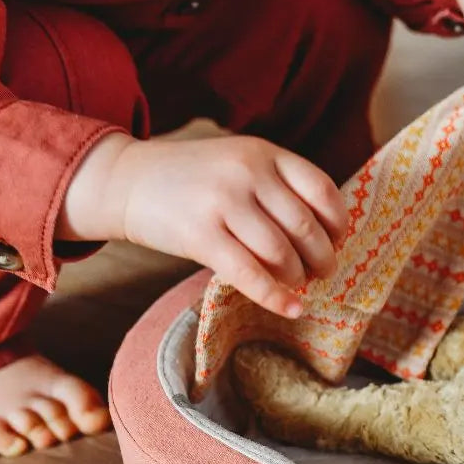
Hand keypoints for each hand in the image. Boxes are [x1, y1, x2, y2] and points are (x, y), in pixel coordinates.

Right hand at [60, 133, 346, 317]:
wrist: (126, 181)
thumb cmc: (195, 180)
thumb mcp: (240, 162)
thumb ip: (279, 186)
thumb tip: (328, 236)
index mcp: (264, 153)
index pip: (322, 190)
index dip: (337, 224)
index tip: (336, 241)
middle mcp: (247, 173)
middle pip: (306, 228)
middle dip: (322, 258)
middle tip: (321, 272)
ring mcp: (223, 202)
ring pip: (282, 254)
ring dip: (298, 277)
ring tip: (298, 283)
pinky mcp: (200, 235)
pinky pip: (250, 274)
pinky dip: (276, 297)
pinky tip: (291, 309)